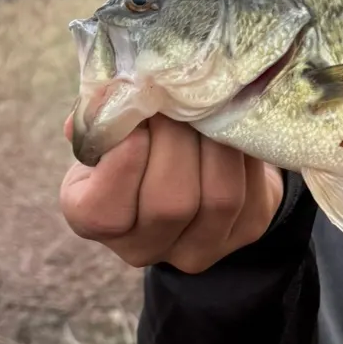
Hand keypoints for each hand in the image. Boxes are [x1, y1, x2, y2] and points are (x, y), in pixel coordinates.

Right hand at [59, 113, 283, 271]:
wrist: (194, 161)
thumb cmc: (140, 140)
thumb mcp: (107, 127)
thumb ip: (101, 116)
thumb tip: (110, 96)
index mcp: (91, 220)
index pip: (102, 212)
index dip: (122, 164)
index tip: (136, 119)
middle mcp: (142, 246)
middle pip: (169, 204)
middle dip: (177, 140)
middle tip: (179, 98)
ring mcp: (197, 248)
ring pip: (219, 198)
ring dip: (216, 143)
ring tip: (209, 106)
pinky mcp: (245, 231)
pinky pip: (251, 190)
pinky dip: (243, 150)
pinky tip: (233, 123)